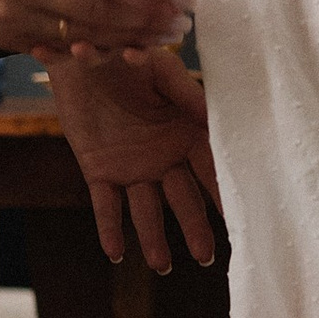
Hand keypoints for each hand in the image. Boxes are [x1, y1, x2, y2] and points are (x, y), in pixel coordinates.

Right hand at [0, 0, 186, 55]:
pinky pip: (57, 48)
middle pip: (98, 10)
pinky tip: (126, 44)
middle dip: (146, 18)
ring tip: (163, 37)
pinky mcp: (1, 37)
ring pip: (81, 35)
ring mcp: (7, 17)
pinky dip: (93, 47)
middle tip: (181, 21)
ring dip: (128, 39)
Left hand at [47, 44, 221, 271]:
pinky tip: (115, 253)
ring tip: (160, 265)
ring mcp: (131, 168)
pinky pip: (106, 205)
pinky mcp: (99, 171)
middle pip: (182, 199)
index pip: (209, 169)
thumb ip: (186, 94)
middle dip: (194, 227)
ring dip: (153, 237)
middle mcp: (162, 157)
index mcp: (184, 134)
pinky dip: (110, 228)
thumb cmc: (127, 57)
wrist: (79, 53)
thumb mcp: (160, 70)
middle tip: (206, 256)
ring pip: (146, 210)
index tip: (239, 217)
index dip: (222, 193)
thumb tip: (217, 117)